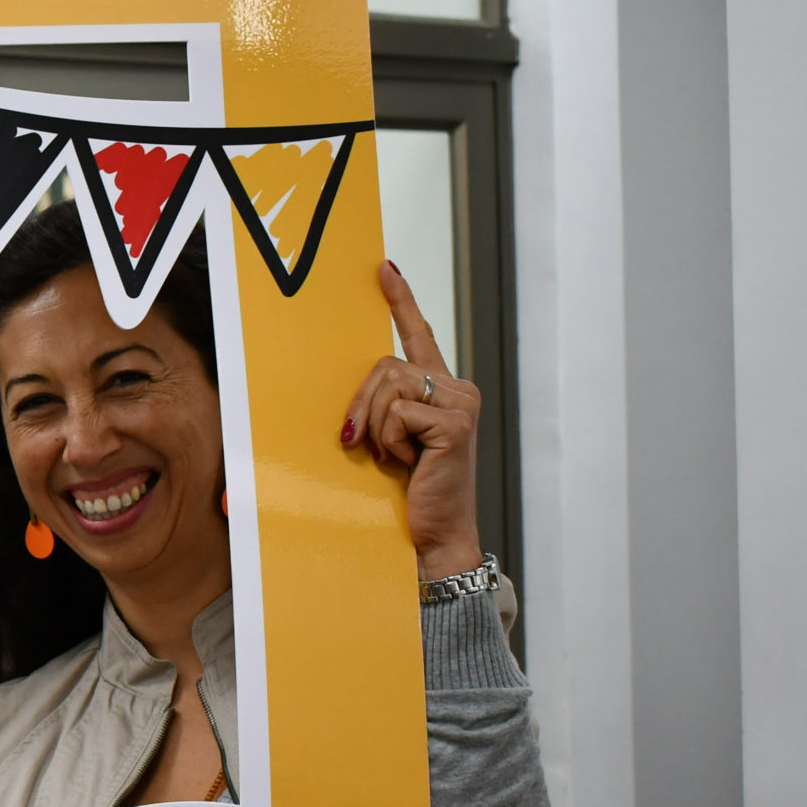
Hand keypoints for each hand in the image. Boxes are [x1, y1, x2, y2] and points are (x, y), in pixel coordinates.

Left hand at [342, 260, 483, 578]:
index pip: (418, 335)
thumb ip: (376, 409)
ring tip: (396, 459)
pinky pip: (396, 413)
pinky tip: (411, 465)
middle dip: (360, 405)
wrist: (432, 538)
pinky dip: (391, 442)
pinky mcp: (455, 422)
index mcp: (439, 390)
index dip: (401, 300)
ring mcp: (460, 403)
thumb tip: (346, 400)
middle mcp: (456, 389)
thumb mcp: (386, 442)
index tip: (384, 268)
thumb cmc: (405, 494)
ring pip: (387, 386)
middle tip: (361, 443)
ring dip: (375, 428)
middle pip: (384, 365)